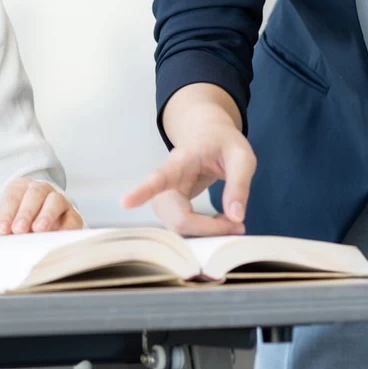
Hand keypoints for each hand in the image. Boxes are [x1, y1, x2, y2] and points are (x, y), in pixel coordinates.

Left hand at [0, 178, 83, 235]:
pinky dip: (68, 227)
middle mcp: (42, 189)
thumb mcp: (6, 219)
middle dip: (25, 212)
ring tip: (38, 230)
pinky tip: (59, 238)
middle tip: (18, 230)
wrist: (48, 219)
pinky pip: (73, 218)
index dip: (7, 213)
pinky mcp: (74, 215)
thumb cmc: (22, 219)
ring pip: (55, 201)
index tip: (1, 231)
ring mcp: (60, 200)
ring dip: (46, 215)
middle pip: (34, 194)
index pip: (13, 196)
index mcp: (22, 188)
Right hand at [120, 89, 255, 235]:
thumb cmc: (222, 143)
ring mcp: (166, 198)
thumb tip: (236, 218)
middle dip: (206, 228)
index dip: (142, 191)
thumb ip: (239, 184)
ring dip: (206, 232)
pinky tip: (221, 223)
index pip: (159, 177)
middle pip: (176, 217)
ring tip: (233, 222)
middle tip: (238, 225)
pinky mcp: (172, 208)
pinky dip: (204, 232)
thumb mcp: (241, 156)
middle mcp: (167, 182)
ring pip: (179, 227)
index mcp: (180, 162)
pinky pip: (183, 228)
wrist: (208, 136)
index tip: (125, 202)